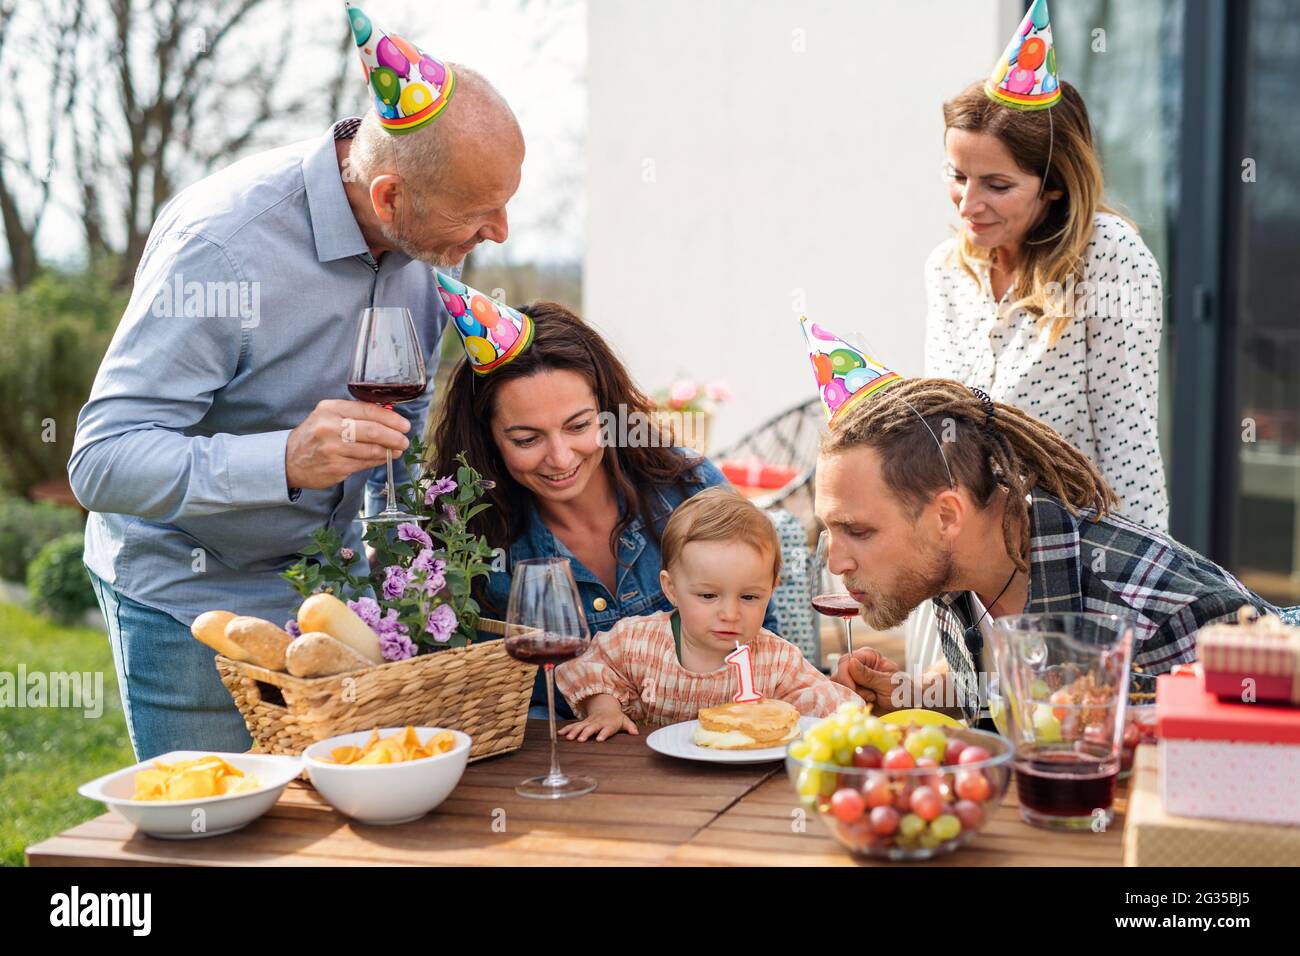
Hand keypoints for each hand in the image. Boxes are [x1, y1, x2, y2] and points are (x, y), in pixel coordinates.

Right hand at [285, 400, 410, 489]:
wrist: (289, 459)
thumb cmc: (314, 435)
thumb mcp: (328, 415)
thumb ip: (355, 414)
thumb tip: (389, 419)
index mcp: (331, 409)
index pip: (368, 411)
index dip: (391, 419)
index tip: (404, 425)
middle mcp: (330, 427)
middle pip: (373, 431)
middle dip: (394, 436)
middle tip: (404, 440)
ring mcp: (333, 449)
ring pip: (371, 450)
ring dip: (389, 451)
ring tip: (397, 449)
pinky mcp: (336, 468)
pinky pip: (364, 464)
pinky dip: (378, 461)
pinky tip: (384, 458)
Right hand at [561, 708, 637, 740]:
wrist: (605, 707)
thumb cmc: (616, 718)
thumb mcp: (624, 720)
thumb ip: (630, 727)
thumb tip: (636, 733)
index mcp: (609, 723)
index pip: (607, 729)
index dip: (603, 733)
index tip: (599, 739)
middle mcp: (598, 722)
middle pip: (591, 728)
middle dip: (585, 733)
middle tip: (580, 740)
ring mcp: (589, 722)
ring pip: (580, 726)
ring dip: (574, 732)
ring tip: (568, 738)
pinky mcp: (582, 723)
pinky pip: (573, 726)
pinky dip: (567, 729)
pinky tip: (560, 733)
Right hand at [831, 646, 910, 714]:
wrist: (907, 709)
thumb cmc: (902, 692)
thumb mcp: (888, 684)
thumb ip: (869, 675)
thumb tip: (851, 662)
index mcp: (867, 657)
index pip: (846, 661)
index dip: (846, 676)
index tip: (854, 689)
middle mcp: (857, 666)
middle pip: (838, 674)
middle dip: (850, 689)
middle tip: (869, 696)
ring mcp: (853, 680)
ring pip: (838, 688)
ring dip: (852, 697)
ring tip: (870, 700)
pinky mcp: (852, 694)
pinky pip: (841, 698)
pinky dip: (850, 703)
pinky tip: (863, 705)